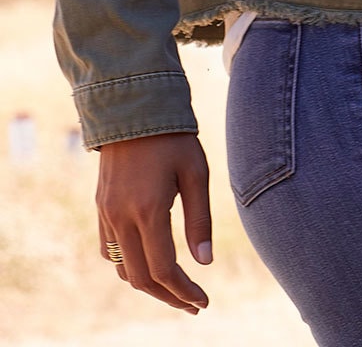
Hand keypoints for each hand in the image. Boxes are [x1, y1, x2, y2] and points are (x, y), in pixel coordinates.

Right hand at [96, 132, 213, 312]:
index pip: (164, 269)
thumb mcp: (197, 174)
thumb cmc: (174, 140)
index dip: (184, 291)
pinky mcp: (101, 209)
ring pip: (122, 268)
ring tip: (176, 290)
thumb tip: (204, 263)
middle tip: (193, 305)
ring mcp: (106, 215)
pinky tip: (151, 264)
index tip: (203, 301)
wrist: (133, 111)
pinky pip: (110, 251)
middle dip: (168, 296)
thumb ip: (200, 219)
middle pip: (140, 278)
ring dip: (148, 285)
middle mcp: (121, 218)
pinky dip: (130, 266)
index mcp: (148, 211)